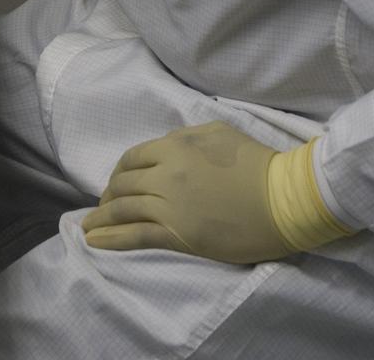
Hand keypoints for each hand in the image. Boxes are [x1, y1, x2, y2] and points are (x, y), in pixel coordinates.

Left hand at [81, 121, 293, 263]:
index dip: (120, 172)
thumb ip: (185, 136)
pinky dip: (109, 239)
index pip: (132, 158)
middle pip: (123, 184)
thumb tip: (166, 145)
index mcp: (174, 146)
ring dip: (102, 218)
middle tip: (105, 206)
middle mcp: (165, 174)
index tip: (117, 183)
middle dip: (109, 195)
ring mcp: (170, 206)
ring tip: (89, 226)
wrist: (284, 199)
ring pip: (123, 209)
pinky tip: (94, 242)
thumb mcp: (217, 132)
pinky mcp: (179, 234)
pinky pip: (135, 235)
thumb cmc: (257, 163)